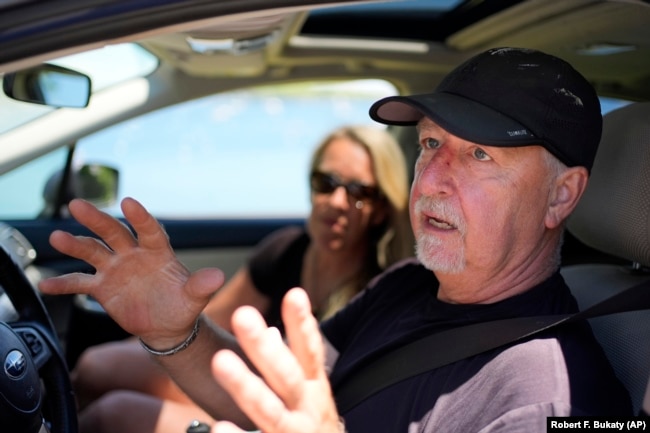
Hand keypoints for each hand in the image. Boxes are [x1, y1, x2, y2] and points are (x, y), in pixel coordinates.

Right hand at [38, 197, 224, 347]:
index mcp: (158, 252)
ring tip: (57, 238)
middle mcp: (133, 255)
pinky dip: (64, 284)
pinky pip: (80, 283)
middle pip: (113, 232)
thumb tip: (217, 276)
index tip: (129, 203)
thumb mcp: (194, 298)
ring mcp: (115, 269)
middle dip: (96, 219)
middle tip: (77, 206)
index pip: (149, 230)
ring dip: (74, 245)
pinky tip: (46, 284)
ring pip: (92, 252)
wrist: (167, 325)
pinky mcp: (102, 287)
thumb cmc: (183, 306)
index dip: (140, 217)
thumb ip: (202, 286)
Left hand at [210, 288, 341, 432]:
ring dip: (246, 386)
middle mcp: (309, 411)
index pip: (310, 352)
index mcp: (315, 391)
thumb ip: (295, 362)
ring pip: (270, 412)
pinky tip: (218, 428)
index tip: (293, 293)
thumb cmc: (313, 429)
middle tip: (241, 314)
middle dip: (265, 346)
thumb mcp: (311, 397)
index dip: (303, 324)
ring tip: (220, 361)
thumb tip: (277, 323)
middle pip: (287, 376)